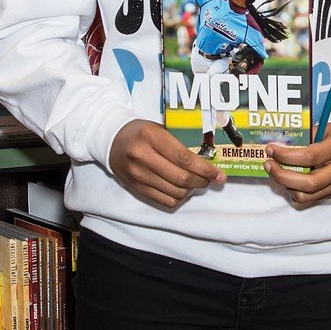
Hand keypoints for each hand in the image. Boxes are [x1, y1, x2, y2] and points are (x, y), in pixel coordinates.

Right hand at [109, 119, 225, 208]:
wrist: (111, 139)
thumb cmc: (141, 132)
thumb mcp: (159, 128)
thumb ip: (179, 144)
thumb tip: (207, 162)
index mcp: (151, 136)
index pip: (184, 158)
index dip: (205, 169)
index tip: (218, 175)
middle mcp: (142, 156)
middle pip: (181, 178)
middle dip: (201, 181)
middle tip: (210, 179)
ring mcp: (138, 174)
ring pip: (175, 192)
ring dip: (191, 190)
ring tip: (194, 182)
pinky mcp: (135, 187)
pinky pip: (165, 200)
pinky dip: (178, 197)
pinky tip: (180, 189)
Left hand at [264, 121, 330, 206]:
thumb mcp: (328, 127)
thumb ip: (307, 136)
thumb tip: (281, 144)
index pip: (309, 156)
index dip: (286, 156)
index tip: (271, 150)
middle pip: (308, 183)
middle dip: (282, 176)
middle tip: (269, 165)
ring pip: (308, 196)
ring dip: (286, 186)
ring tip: (276, 172)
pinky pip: (311, 198)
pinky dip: (295, 190)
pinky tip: (289, 178)